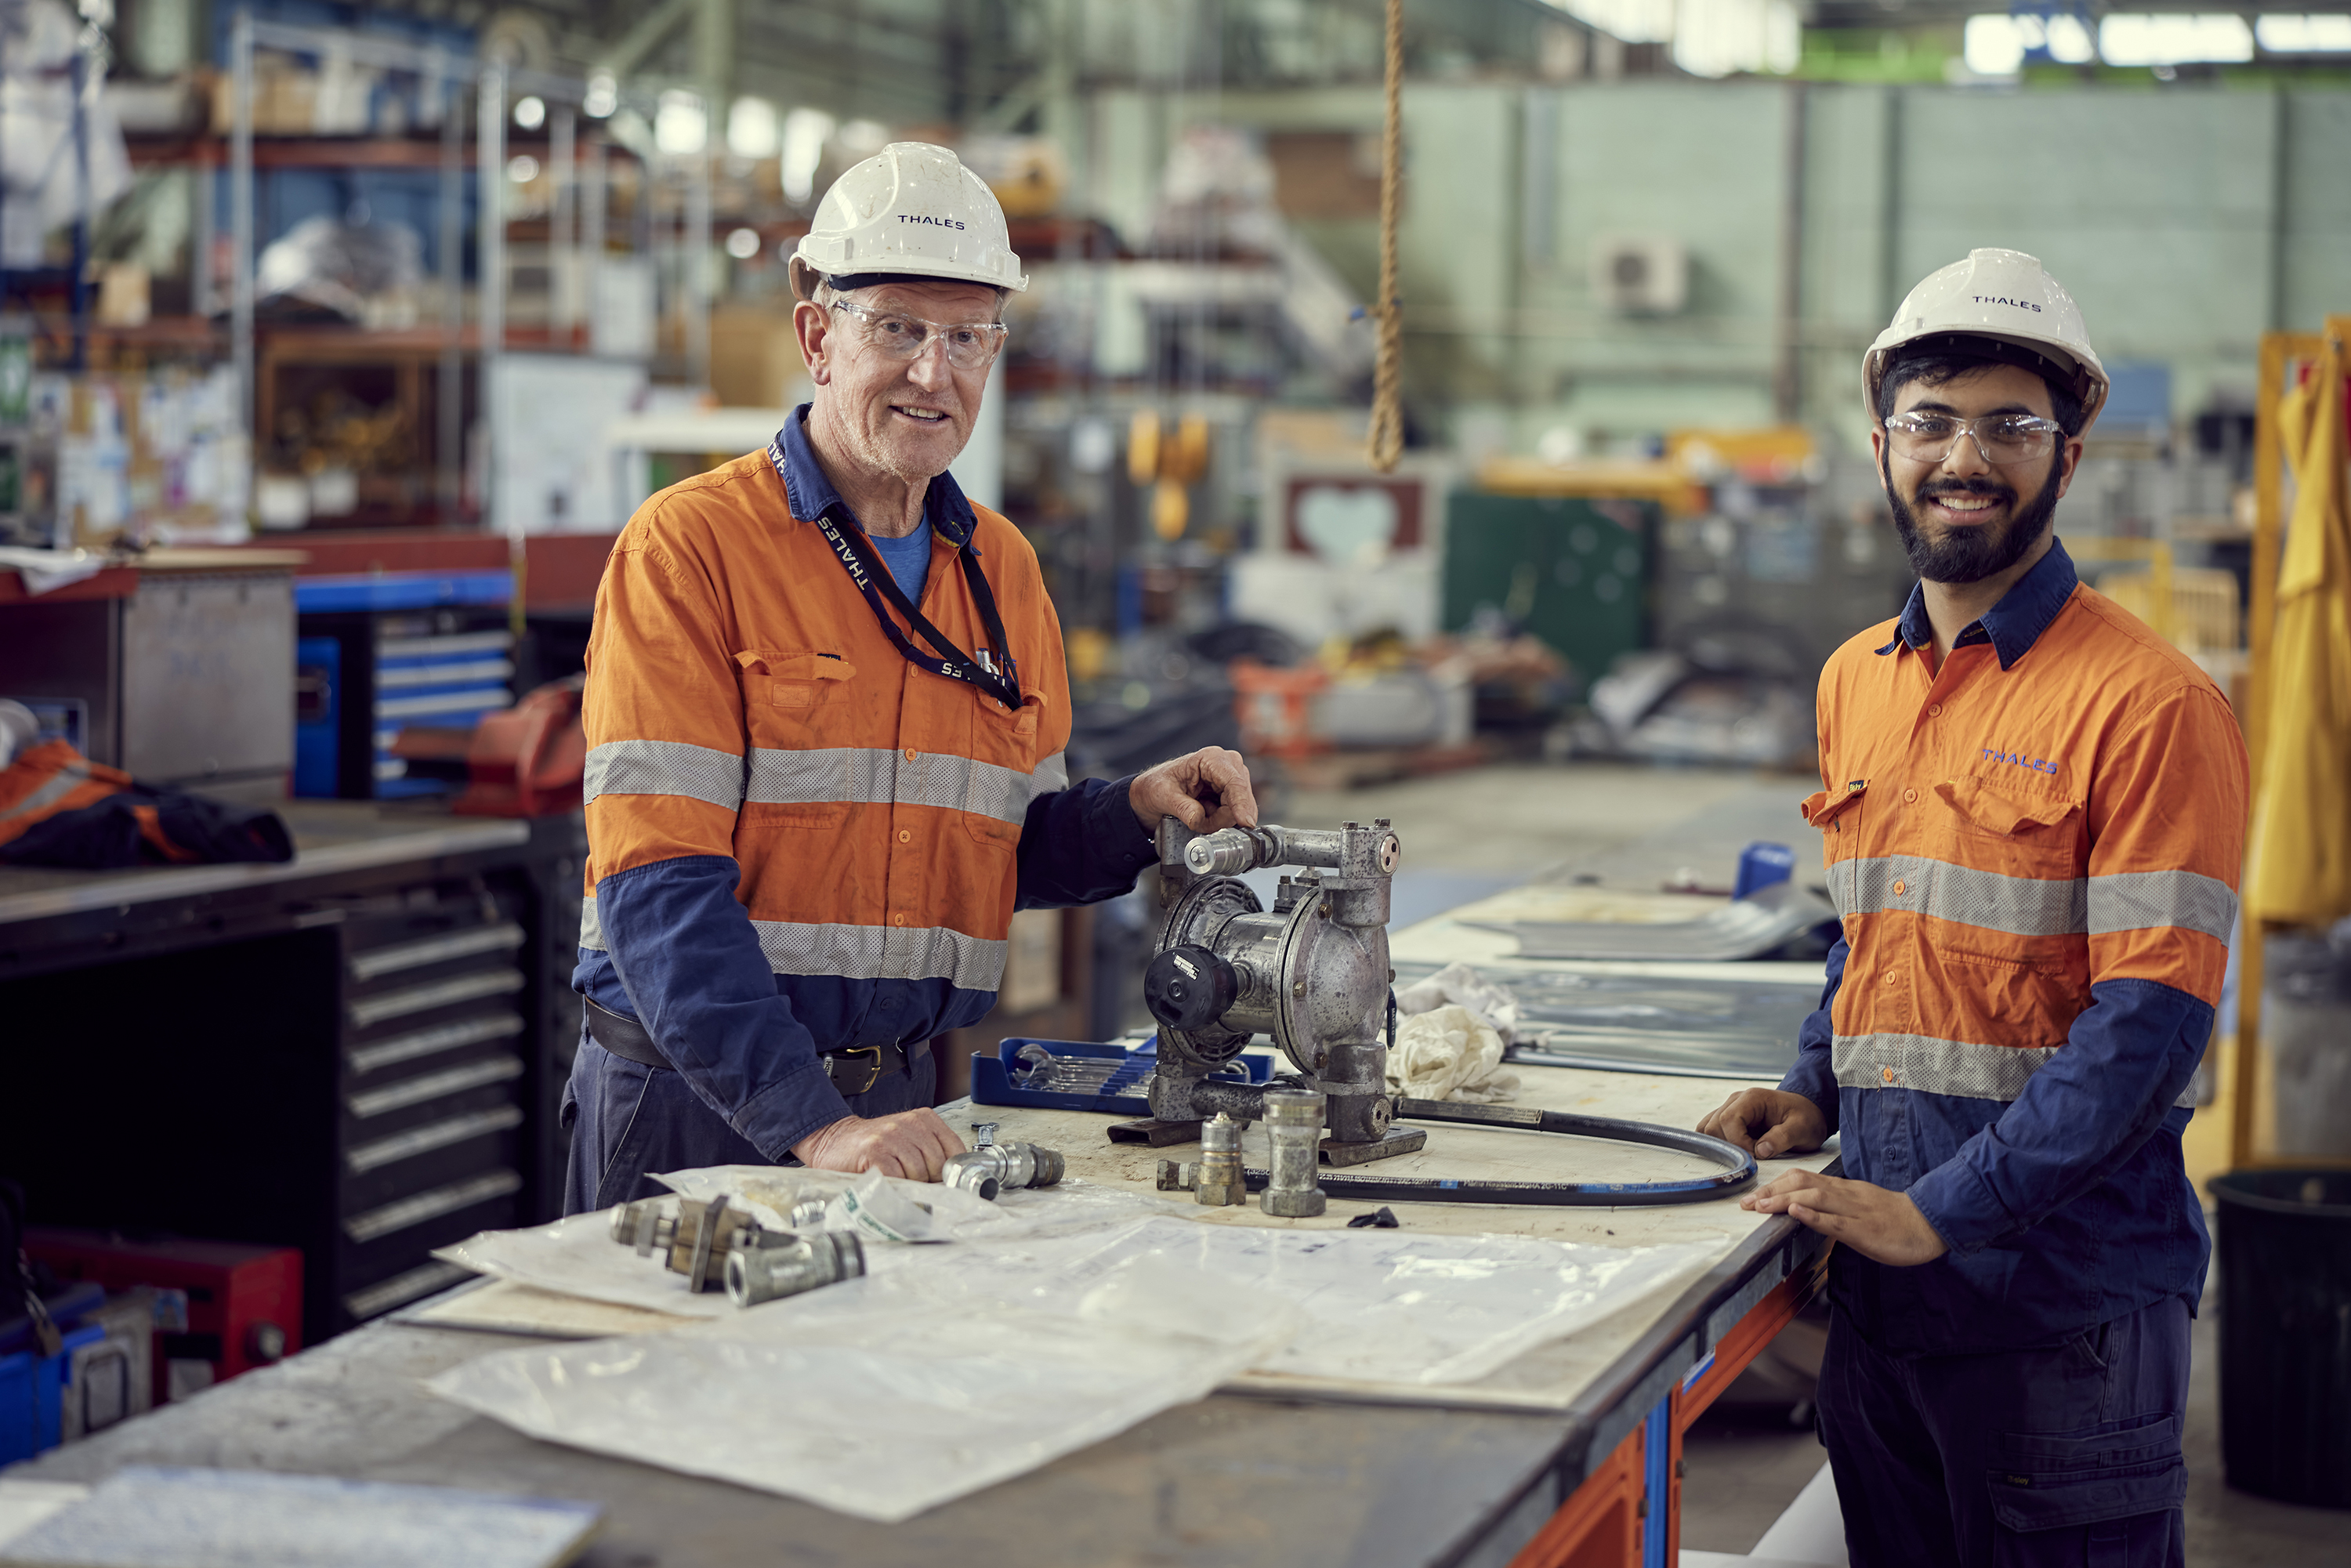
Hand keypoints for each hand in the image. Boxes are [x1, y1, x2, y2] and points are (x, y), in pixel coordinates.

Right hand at [791, 1108, 965, 1180]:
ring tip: (894, 1175)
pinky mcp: (874, 1151)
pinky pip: (897, 1177)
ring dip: (907, 1182)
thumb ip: (931, 1152)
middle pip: (938, 1164)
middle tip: (909, 1178)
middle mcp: (910, 1123)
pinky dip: (893, 1185)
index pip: (954, 1149)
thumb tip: (953, 1180)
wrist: (835, 1140)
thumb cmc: (874, 1145)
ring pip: (919, 1173)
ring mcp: (891, 1136)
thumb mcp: (909, 1139)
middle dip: (927, 1179)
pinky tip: (884, 1178)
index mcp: (924, 1118)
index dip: (949, 1171)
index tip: (941, 1180)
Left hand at [1129, 746, 1258, 834]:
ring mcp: (1230, 779)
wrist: (1151, 794)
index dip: (1241, 803)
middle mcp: (1226, 765)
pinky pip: (1234, 814)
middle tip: (1199, 822)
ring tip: (1197, 817)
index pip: (1234, 782)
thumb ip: (1182, 807)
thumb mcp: (1163, 796)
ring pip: (1239, 809)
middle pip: (1241, 797)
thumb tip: (1199, 817)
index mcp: (1210, 758)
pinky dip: (1219, 821)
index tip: (1244, 822)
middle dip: (1223, 817)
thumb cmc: (1156, 786)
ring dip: (1219, 820)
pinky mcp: (1230, 793)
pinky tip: (1204, 816)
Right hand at [1697, 1088, 1828, 1160]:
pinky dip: (1720, 1143)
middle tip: (1753, 1155)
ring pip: (1709, 1128)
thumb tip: (1760, 1151)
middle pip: (1714, 1125)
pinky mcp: (1731, 1119)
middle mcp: (1737, 1101)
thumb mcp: (1802, 1128)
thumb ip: (1782, 1137)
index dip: (1738, 1141)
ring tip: (1747, 1151)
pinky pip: (1713, 1130)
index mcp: (1753, 1098)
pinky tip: (1739, 1150)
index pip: (1729, 1119)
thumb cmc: (1806, 1116)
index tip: (1755, 1154)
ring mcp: (1732, 1109)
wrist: (1809, 1111)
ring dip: (1724, 1145)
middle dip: (1731, 1145)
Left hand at [1742, 1170, 1949, 1266]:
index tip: (1752, 1196)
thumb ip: (1833, 1206)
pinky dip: (1813, 1216)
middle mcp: (1844, 1195)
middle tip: (1745, 1202)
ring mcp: (1854, 1211)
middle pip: (1801, 1185)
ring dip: (1783, 1201)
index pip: (1802, 1179)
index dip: (1775, 1185)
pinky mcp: (1865, 1230)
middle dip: (1770, 1192)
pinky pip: (1836, 1221)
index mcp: (1842, 1189)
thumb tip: (1805, 1211)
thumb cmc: (1894, 1218)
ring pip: (1814, 1199)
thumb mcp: (1859, 1207)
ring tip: (1760, 1206)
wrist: (1929, 1223)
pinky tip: (1795, 1214)